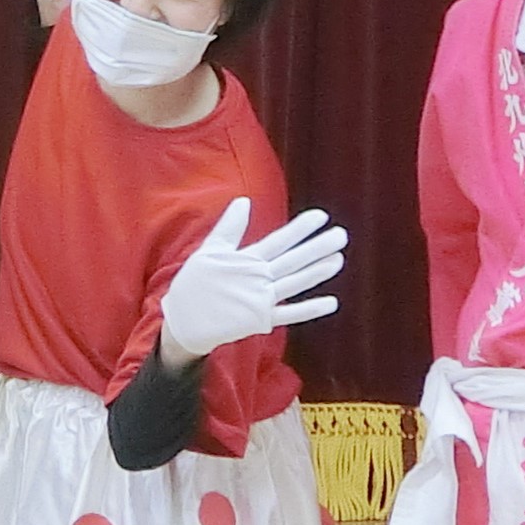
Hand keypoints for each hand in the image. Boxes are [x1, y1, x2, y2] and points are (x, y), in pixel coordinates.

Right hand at [157, 200, 351, 357]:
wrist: (183, 323)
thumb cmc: (193, 285)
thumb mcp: (207, 251)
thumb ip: (228, 227)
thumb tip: (243, 201)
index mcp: (245, 261)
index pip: (279, 240)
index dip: (301, 228)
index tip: (321, 216)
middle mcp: (257, 279)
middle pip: (293, 260)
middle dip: (318, 247)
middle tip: (342, 235)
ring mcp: (260, 301)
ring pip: (296, 284)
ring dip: (318, 272)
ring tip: (339, 259)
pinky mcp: (260, 321)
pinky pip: (290, 315)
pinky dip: (310, 310)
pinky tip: (331, 302)